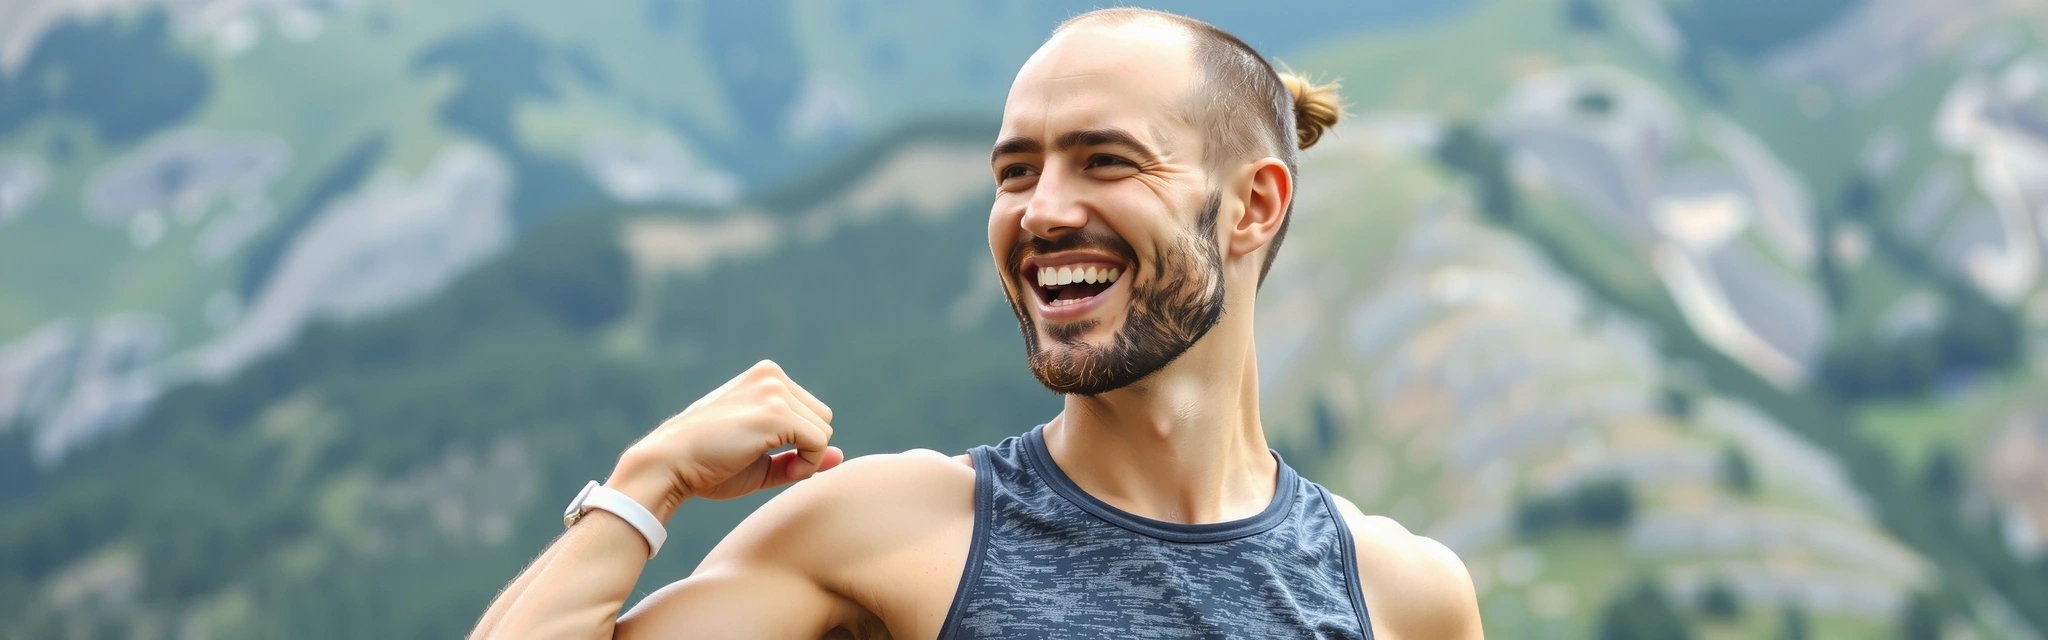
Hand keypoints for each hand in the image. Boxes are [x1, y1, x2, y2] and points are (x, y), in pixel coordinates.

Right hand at [607, 360, 844, 521]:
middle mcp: (772, 375)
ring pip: (825, 431)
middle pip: (824, 419)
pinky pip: (819, 443)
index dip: (799, 444)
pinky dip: (807, 465)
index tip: (767, 458)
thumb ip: (801, 455)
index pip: (811, 413)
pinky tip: (777, 469)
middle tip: (768, 464)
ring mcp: (774, 391)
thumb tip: (840, 456)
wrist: (668, 464)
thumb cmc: (707, 465)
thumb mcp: (761, 461)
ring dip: (805, 458)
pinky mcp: (775, 412)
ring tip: (764, 464)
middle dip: (805, 448)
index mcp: (765, 376)